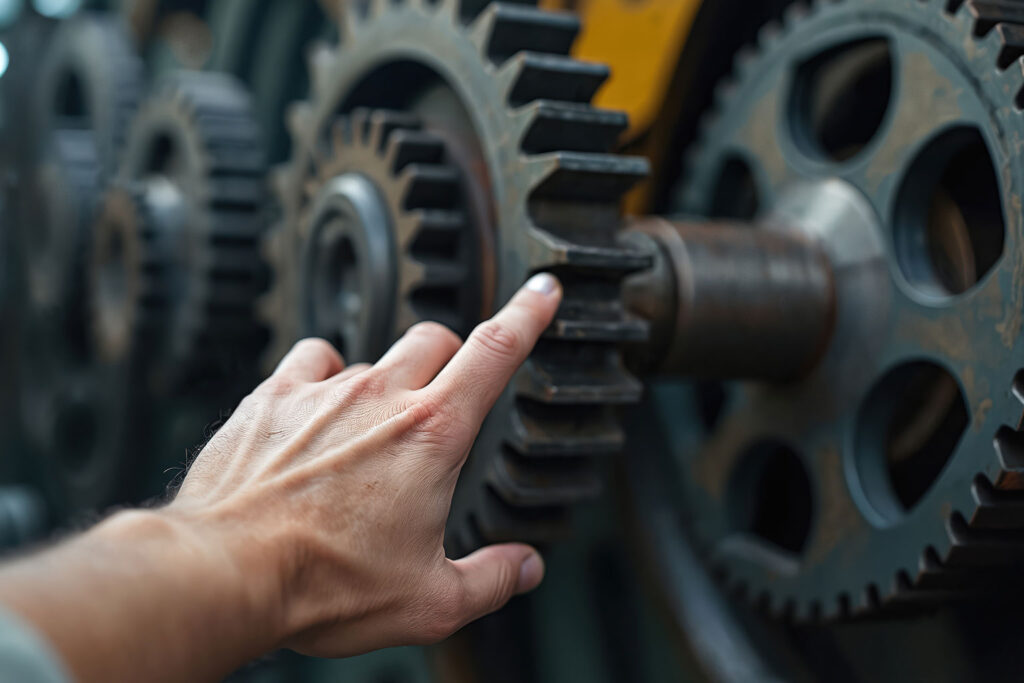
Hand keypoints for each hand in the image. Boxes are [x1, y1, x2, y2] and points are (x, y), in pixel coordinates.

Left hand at [167, 272, 561, 656]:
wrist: (227, 569)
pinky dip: (327, 375)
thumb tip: (526, 568)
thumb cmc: (326, 584)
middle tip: (445, 398)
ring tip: (373, 432)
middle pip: (436, 339)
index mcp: (432, 435)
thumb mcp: (429, 601)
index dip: (528, 313)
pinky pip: (315, 358)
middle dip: (452, 357)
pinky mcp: (274, 395)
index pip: (495, 351)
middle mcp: (381, 398)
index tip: (543, 289)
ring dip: (388, 380)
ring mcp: (324, 391)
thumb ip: (490, 580)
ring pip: (377, 354)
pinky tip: (320, 408)